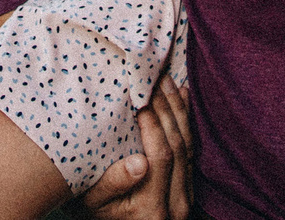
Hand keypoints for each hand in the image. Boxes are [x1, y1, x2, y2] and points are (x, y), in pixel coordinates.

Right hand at [81, 78, 192, 217]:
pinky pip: (191, 150)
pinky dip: (186, 120)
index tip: (141, 94)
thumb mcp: (92, 201)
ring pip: (188, 146)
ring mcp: (186, 198)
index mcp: (152, 209)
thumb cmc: (95, 213)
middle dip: (166, 109)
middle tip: (154, 78)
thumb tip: (139, 163)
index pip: (160, 156)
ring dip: (178, 110)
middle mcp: (176, 206)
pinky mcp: (188, 189)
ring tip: (166, 80)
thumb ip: (114, 184)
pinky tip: (181, 96)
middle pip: (178, 147)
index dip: (153, 122)